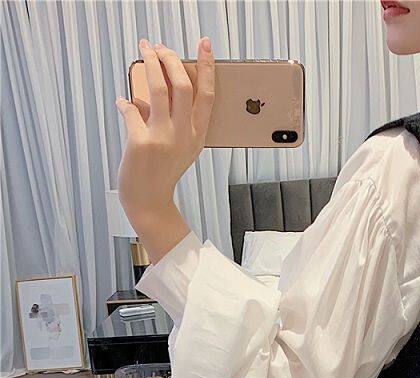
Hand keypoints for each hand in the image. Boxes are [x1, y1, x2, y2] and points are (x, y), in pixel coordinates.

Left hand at [115, 37, 214, 229]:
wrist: (150, 200)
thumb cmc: (162, 173)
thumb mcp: (181, 148)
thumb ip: (176, 122)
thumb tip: (155, 91)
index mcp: (197, 135)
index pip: (206, 95)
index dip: (207, 67)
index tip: (205, 45)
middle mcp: (184, 135)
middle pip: (183, 86)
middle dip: (171, 59)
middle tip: (160, 47)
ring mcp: (163, 138)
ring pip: (159, 89)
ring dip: (150, 64)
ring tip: (144, 51)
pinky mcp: (141, 142)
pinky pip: (132, 110)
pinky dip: (126, 102)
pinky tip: (122, 101)